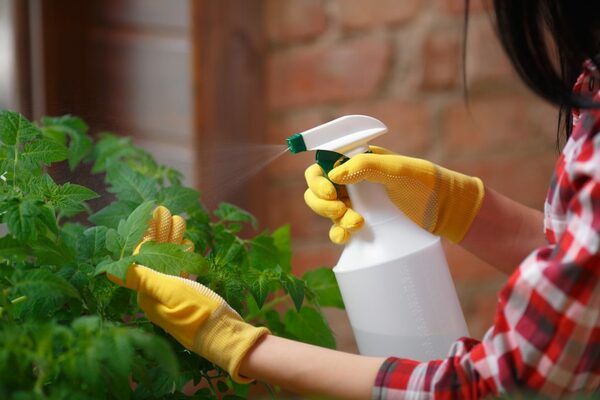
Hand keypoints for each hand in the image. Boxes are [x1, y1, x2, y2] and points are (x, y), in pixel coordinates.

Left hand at [108, 206, 269, 382]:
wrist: (226, 335)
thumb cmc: (197, 312)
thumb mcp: (169, 291)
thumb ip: (141, 278)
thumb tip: (108, 271)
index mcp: (147, 293)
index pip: (141, 256)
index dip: (147, 232)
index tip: (155, 213)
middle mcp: (156, 294)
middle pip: (155, 256)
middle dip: (161, 232)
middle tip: (168, 210)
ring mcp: (172, 295)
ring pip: (169, 260)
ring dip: (173, 240)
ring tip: (180, 220)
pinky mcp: (188, 296)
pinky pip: (181, 270)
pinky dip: (184, 255)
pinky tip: (188, 244)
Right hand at [304, 146, 484, 243]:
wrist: (447, 212)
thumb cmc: (427, 184)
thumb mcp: (399, 171)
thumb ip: (366, 167)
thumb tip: (333, 175)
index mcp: (358, 161)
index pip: (323, 165)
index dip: (318, 179)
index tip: (331, 192)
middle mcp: (353, 181)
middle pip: (318, 190)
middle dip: (323, 203)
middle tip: (340, 210)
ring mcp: (357, 204)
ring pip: (327, 210)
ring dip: (333, 219)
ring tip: (356, 224)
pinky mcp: (362, 224)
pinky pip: (339, 229)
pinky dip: (337, 234)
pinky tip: (345, 237)